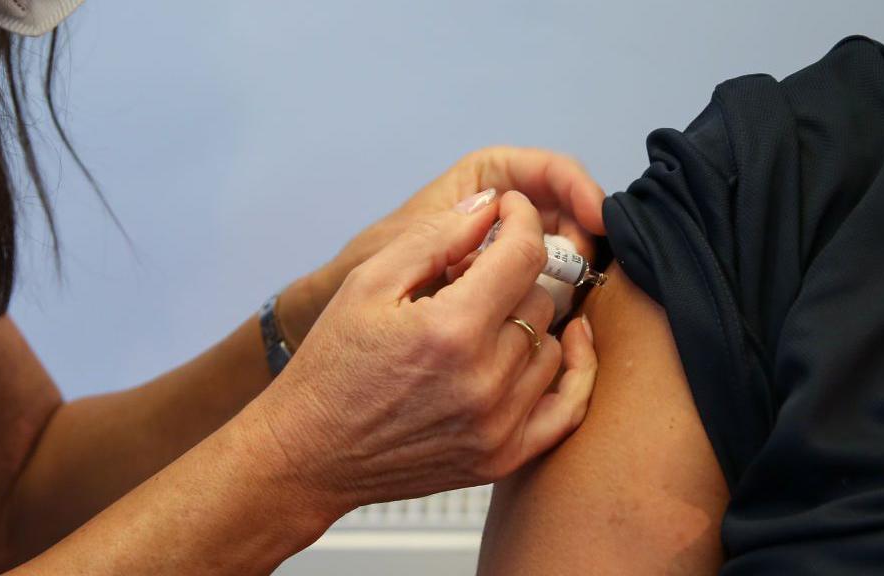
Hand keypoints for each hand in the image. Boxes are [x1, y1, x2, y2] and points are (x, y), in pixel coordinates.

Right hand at [253, 190, 597, 517]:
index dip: (521, 219)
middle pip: (540, 298)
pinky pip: (568, 406)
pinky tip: (565, 344)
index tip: (510, 212)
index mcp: (450, 330)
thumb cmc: (332, 367)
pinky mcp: (503, 457)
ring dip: (529, 323)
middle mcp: (484, 381)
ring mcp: (498, 426)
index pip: (523, 254)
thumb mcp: (367, 283)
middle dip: (513, 275)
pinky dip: (572, 371)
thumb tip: (490, 206)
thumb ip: (435, 237)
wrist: (311, 454)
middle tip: (479, 275)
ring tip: (487, 320)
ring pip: (553, 345)